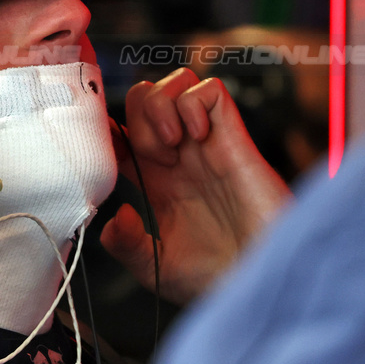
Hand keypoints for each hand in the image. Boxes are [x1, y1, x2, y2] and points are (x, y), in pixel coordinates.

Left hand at [101, 68, 291, 304]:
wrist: (259, 280)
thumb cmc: (218, 277)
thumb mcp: (156, 268)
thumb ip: (126, 244)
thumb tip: (113, 215)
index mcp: (157, 181)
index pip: (122, 131)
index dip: (107, 131)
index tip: (105, 150)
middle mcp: (180, 156)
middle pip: (144, 98)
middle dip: (137, 116)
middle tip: (153, 157)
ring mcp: (206, 143)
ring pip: (176, 83)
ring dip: (162, 105)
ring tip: (172, 145)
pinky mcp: (234, 137)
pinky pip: (209, 90)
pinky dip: (193, 103)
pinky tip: (197, 137)